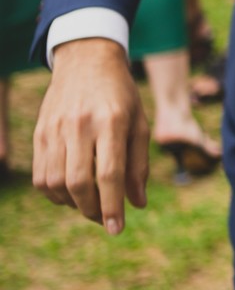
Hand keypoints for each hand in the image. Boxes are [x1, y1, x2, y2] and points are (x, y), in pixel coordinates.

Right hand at [32, 38, 149, 234]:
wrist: (87, 61)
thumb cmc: (121, 95)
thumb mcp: (139, 123)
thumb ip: (139, 164)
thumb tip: (138, 204)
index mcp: (112, 121)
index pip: (110, 173)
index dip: (113, 205)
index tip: (118, 229)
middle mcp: (81, 125)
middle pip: (79, 183)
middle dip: (92, 210)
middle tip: (105, 219)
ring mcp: (55, 129)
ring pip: (56, 183)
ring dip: (73, 204)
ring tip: (91, 205)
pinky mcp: (39, 133)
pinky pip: (40, 175)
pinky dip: (54, 193)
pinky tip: (71, 193)